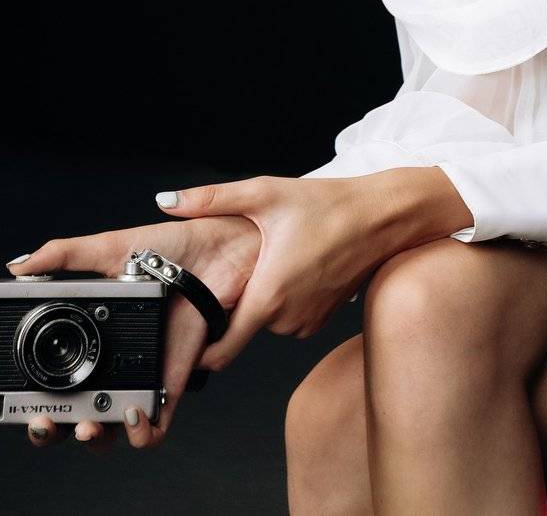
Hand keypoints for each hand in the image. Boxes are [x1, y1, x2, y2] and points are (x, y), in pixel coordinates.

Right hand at [0, 212, 261, 450]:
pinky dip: (139, 433)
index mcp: (86, 331)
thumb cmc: (173, 245)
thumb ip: (64, 255)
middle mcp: (108, 359)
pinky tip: (127, 416)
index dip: (0, 404)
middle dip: (40, 429)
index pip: (33, 376)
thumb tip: (17, 265)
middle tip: (37, 420)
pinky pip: (153, 426)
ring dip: (84, 436)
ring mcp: (138, 374)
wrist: (226, 248)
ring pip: (101, 426)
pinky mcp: (173, 383)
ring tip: (82, 423)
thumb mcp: (111, 246)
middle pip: (61, 412)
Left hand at [155, 173, 391, 365]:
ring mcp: (307, 323)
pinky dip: (285, 298)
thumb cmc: (326, 205)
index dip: (199, 350)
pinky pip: (289, 316)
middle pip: (241, 325)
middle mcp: (286, 320)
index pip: (221, 351)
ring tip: (272, 257)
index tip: (183, 339)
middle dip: (234, 302)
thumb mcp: (264, 194)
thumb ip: (210, 199)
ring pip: (266, 319)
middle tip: (237, 267)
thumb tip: (165, 201)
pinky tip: (294, 264)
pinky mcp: (321, 320)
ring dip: (262, 297)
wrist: (381, 218)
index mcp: (267, 297)